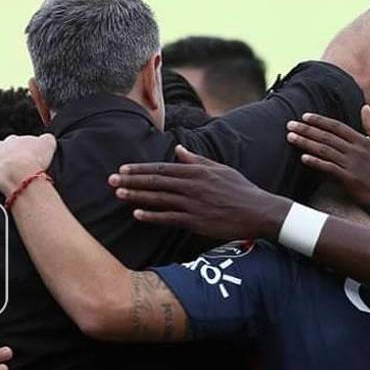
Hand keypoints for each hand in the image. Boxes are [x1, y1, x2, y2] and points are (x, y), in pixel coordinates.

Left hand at [0, 134, 57, 195]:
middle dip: (5, 160)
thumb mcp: (48, 145)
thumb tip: (47, 139)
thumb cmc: (33, 161)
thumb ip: (47, 139)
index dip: (20, 155)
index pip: (16, 145)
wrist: (17, 173)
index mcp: (14, 140)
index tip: (24, 164)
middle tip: (12, 172)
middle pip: (0, 151)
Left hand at [109, 146, 291, 240]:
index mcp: (197, 171)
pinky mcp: (196, 221)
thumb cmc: (240, 190)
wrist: (258, 211)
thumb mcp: (219, 169)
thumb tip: (178, 149)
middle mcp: (192, 185)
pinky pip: (169, 217)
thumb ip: (196, 159)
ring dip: (137, 195)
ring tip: (118, 193)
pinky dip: (152, 215)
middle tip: (110, 179)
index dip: (141, 168)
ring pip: (159, 198)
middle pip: (156, 181)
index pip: (162, 168)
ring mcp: (193, 203)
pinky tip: (137, 213)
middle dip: (132, 180)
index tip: (123, 168)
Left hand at [287, 106, 369, 205]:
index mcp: (363, 141)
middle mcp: (355, 150)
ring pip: (325, 150)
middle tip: (290, 124)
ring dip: (306, 143)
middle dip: (306, 129)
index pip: (337, 126)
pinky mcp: (348, 179)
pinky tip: (303, 158)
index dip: (320, 120)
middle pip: (326, 137)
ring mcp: (351, 165)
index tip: (305, 116)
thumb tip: (365, 107)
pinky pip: (329, 168)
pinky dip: (316, 162)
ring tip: (290, 137)